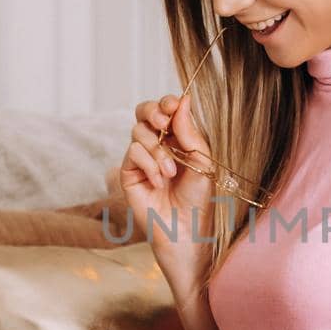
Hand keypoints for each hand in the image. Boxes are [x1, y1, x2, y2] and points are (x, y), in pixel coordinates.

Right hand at [121, 94, 217, 267]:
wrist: (185, 228)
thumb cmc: (198, 198)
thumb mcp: (202, 161)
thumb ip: (189, 132)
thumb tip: (182, 101)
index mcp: (177, 138)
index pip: (166, 110)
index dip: (167, 102)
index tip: (174, 104)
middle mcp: (157, 144)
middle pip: (144, 111)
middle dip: (153, 112)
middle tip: (164, 125)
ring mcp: (141, 158)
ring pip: (139, 132)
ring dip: (158, 151)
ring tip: (171, 173)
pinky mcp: (128, 172)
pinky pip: (133, 152)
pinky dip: (149, 164)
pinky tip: (159, 182)